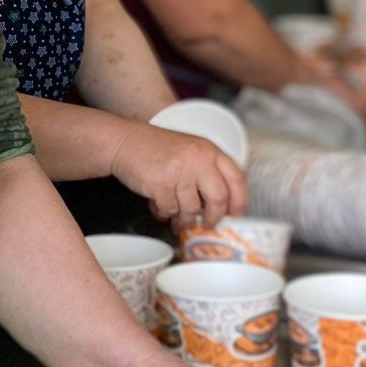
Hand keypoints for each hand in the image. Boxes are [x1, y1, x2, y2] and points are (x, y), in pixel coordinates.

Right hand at [108, 123, 248, 230]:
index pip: (237, 178)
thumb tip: (222, 205)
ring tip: (178, 218)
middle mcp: (198, 159)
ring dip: (185, 220)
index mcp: (209, 150)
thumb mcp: (190, 151)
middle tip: (208, 225)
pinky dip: (165, 213)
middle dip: (214, 218)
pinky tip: (160, 206)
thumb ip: (208, 172)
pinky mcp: (161, 183)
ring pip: (192, 209)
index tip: (236, 215)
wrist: (125, 142)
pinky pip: (170, 210)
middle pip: (219, 198)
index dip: (240, 201)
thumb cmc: (157, 149)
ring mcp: (179, 171)